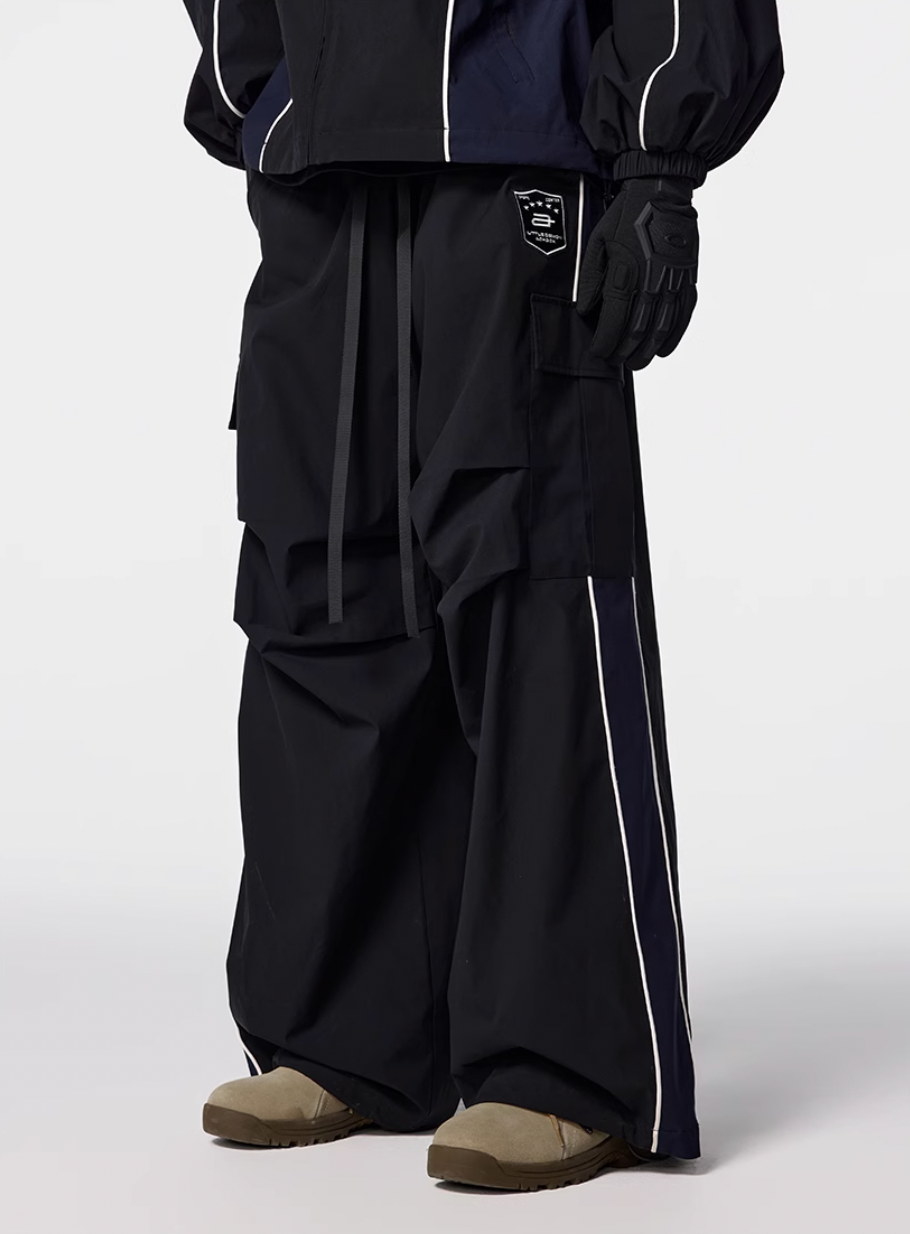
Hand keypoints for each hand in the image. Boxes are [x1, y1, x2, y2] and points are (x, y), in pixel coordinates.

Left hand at [577, 177, 698, 369]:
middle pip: (637, 333)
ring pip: (661, 329)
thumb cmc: (626, 215)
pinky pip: (683, 315)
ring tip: (637, 362)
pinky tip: (663, 349)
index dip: (604, 344)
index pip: (613, 324)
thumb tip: (586, 311)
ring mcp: (672, 282)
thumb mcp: (598, 243)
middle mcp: (651, 283)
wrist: (662, 190)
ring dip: (648, 351)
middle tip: (615, 362)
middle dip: (624, 353)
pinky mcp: (687, 278)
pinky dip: (673, 336)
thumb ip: (592, 280)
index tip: (598, 353)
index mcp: (625, 274)